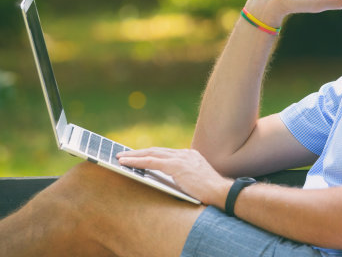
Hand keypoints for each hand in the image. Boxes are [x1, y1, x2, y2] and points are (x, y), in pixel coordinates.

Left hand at [117, 147, 231, 206]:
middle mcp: (185, 153)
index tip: (138, 156)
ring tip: (120, 157)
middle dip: (138, 152)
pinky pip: (152, 161)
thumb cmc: (210, 192)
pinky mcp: (176, 165)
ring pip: (152, 153)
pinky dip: (137, 161)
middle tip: (123, 154)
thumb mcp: (195, 181)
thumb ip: (183, 177)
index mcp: (190, 156)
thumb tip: (166, 180)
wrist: (221, 192)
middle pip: (157, 150)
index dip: (150, 154)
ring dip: (134, 155)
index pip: (165, 153)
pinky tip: (126, 162)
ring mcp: (181, 158)